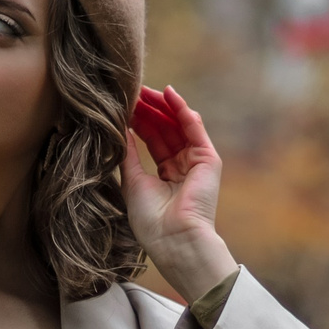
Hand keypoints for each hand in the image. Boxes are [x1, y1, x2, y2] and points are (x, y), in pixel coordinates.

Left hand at [123, 86, 235, 299]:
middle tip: (130, 90)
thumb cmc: (151, 221)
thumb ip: (128, 154)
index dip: (138, 122)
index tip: (121, 105)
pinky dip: (182, 109)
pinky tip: (168, 93)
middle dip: (148, 110)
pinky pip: (194, 127)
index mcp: (165, 176)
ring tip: (143, 89)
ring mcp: (196, 162)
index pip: (152, 140)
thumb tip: (119, 128)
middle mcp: (182, 167)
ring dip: (161, 105)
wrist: (175, 239)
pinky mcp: (208, 159)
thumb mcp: (132, 181)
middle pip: (164, 129)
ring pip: (178, 125)